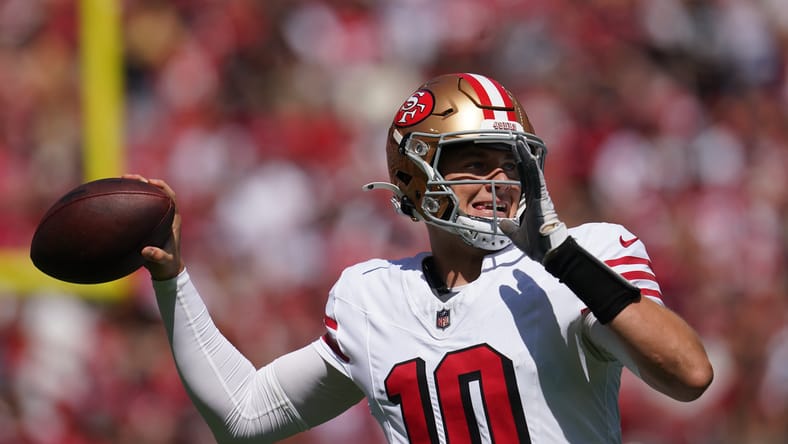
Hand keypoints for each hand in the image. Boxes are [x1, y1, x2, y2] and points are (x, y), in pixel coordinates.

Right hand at [122, 174, 183, 279]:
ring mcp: (156, 219)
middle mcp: (165, 217)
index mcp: (173, 221)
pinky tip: (112, 201)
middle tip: (128, 177)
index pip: (171, 197)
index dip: (162, 187)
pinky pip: (137, 210)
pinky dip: (127, 203)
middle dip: (143, 182)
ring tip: (119, 181)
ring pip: (146, 199)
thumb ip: (157, 256)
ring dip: (134, 189)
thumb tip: (146, 251)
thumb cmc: (166, 265)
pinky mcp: (147, 225)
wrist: (166, 271)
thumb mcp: (162, 262)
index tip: (150, 182)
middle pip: (157, 193)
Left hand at [498, 137, 567, 262]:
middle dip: (522, 155)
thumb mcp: (516, 235)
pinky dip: (532, 167)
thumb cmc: (537, 245)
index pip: (524, 179)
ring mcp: (540, 196)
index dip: (520, 166)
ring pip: (532, 171)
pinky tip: (529, 155)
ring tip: (519, 140)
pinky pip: (537, 179)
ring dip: (525, 155)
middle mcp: (537, 196)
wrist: (548, 252)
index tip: (515, 154)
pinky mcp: (543, 198)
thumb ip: (509, 227)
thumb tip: (502, 223)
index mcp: (531, 202)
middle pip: (528, 171)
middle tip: (517, 139)